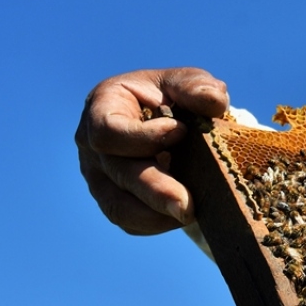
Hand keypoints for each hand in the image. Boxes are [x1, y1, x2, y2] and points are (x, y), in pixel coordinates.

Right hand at [75, 68, 228, 234]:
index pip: (107, 131)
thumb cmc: (174, 97)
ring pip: (118, 206)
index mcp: (103, 107)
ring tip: (188, 215)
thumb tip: (213, 101)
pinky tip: (182, 216)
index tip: (180, 131)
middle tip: (187, 206)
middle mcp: (93, 146)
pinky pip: (129, 222)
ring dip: (154, 215)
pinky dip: (156, 223)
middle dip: (154, 190)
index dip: (141, 137)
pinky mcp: (114, 201)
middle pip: (117, 173)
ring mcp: (99, 178)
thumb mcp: (184, 82)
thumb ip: (196, 86)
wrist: (173, 121)